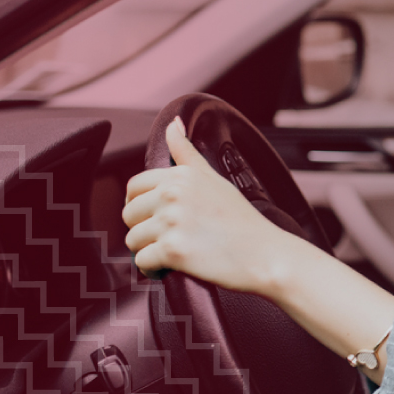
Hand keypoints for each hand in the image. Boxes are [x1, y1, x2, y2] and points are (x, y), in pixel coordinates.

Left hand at [123, 117, 295, 292]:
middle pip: (129, 215)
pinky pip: (142, 262)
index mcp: (180, 175)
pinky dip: (153, 269)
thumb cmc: (241, 220)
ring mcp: (171, 222)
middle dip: (144, 229)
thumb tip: (172, 124)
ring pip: (133, 240)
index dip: (140, 205)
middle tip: (171, 237)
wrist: (264, 254)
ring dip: (149, 251)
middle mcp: (172, 195)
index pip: (134, 187)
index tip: (155, 217)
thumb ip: (186, 151)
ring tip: (174, 252)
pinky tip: (172, 267)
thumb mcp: (214, 178)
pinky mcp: (172, 250)